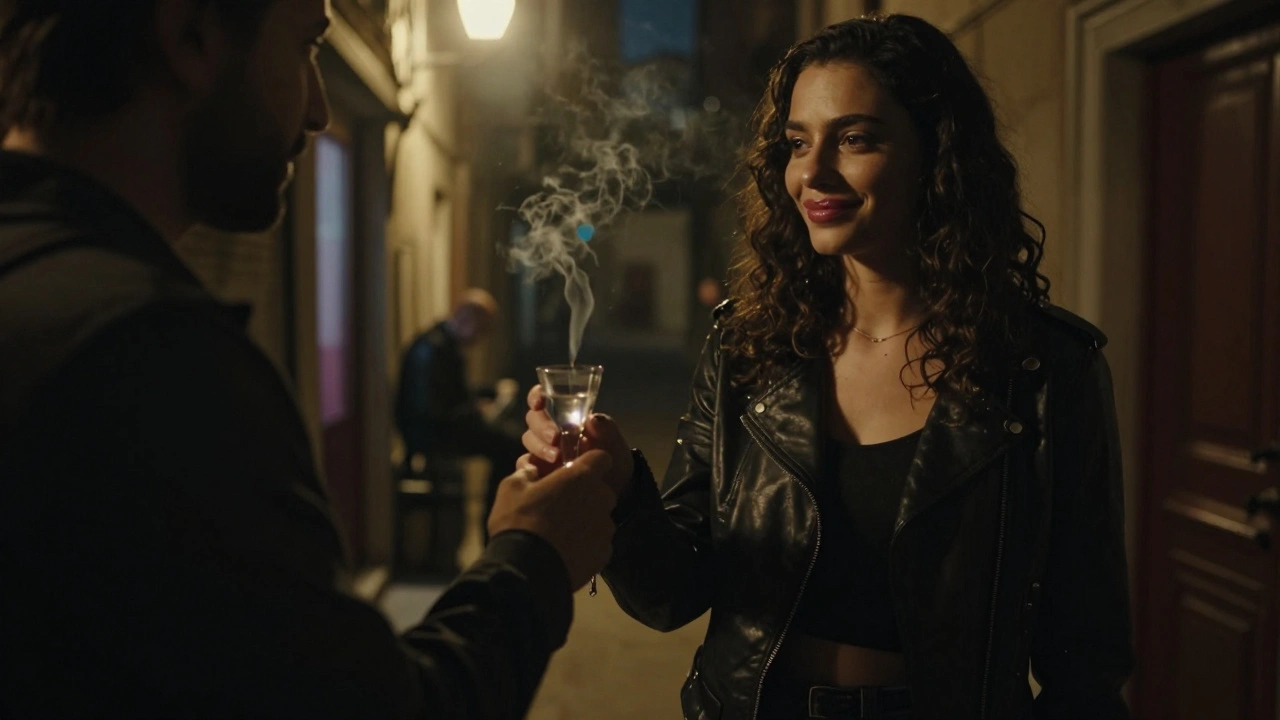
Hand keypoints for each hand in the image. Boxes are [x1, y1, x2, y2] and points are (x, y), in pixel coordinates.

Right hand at [487, 450, 617, 590]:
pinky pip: (598, 543)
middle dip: (585, 494)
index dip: (589, 462)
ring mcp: (605, 528)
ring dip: (586, 521)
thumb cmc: (519, 522)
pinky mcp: (605, 553)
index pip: (601, 457)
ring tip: (561, 534)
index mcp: (581, 477)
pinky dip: (586, 544)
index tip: (575, 471)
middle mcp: (601, 498)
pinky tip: (566, 552)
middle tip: (560, 506)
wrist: (527, 570)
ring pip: (600, 518)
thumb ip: (526, 473)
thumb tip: (531, 471)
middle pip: (600, 490)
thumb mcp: (511, 488)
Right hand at [522, 385, 634, 497]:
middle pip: (533, 419)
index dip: (536, 396)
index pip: (543, 399)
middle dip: (542, 426)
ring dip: (539, 446)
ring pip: (529, 440)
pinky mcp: (538, 472)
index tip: (540, 402)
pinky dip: (530, 467)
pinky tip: (543, 472)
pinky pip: (525, 466)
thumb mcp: (614, 441)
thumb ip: (606, 428)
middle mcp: (549, 430)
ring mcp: (542, 450)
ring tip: (556, 456)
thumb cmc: (611, 457)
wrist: (615, 488)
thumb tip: (592, 419)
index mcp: (565, 415)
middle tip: (555, 437)